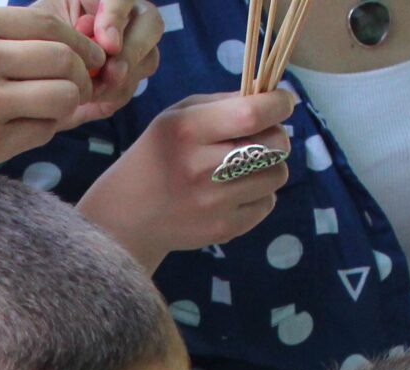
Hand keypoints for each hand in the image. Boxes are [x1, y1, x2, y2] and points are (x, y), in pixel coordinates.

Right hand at [0, 4, 104, 182]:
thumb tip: (48, 47)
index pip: (50, 25)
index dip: (77, 43)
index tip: (83, 57)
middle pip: (64, 59)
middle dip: (79, 74)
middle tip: (75, 87)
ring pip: (63, 97)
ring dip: (66, 105)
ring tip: (49, 111)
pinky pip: (42, 132)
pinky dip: (44, 130)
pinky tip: (26, 130)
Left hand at [40, 0, 164, 121]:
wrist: (19, 78)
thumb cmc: (28, 41)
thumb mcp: (38, 25)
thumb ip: (65, 28)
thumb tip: (104, 48)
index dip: (118, 16)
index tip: (106, 43)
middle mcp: (122, 18)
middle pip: (151, 23)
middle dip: (133, 50)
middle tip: (111, 73)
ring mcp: (127, 49)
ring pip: (148, 58)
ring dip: (122, 78)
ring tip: (92, 91)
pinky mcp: (123, 81)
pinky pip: (131, 88)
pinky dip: (112, 96)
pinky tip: (89, 99)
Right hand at [78, 90, 295, 263]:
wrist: (126, 215)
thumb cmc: (158, 154)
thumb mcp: (176, 116)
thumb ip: (223, 103)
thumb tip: (275, 99)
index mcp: (186, 130)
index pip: (252, 113)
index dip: (279, 104)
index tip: (283, 102)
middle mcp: (199, 167)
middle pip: (274, 145)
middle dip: (277, 136)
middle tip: (261, 137)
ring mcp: (212, 203)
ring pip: (277, 175)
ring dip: (270, 166)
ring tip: (246, 166)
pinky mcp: (222, 229)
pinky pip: (267, 204)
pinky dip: (259, 194)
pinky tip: (235, 191)